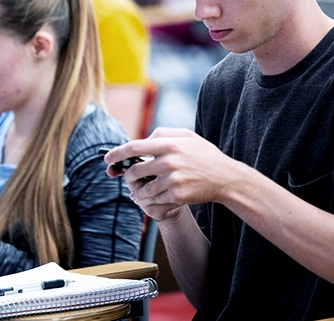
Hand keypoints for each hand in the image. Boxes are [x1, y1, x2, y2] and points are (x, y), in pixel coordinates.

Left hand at [103, 127, 236, 221]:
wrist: (225, 178)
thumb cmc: (203, 155)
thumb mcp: (186, 136)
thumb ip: (162, 134)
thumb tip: (141, 140)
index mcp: (169, 144)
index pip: (134, 147)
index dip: (116, 153)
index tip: (107, 158)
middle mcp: (169, 162)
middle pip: (134, 171)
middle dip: (128, 175)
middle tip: (129, 176)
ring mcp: (172, 180)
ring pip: (142, 189)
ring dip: (138, 190)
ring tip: (142, 188)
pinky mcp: (176, 196)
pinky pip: (154, 199)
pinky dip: (151, 199)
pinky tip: (156, 196)